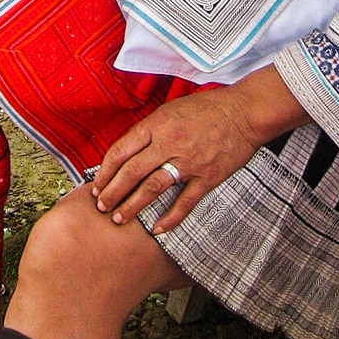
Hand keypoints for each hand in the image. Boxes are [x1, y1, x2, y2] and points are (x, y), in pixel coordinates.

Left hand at [91, 67, 306, 233]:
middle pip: (132, 171)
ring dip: (133, 205)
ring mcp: (188, 162)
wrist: (242, 113)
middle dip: (113, 191)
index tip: (97, 185)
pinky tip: (157, 229)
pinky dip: (170, 218)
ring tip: (120, 218)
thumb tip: (129, 151)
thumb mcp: (170, 110)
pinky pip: (185, 202)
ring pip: (153, 187)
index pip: (121, 150)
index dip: (106, 171)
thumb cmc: (205, 109)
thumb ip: (150, 130)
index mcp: (156, 125)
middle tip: (102, 206)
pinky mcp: (207, 177)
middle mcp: (168, 143)